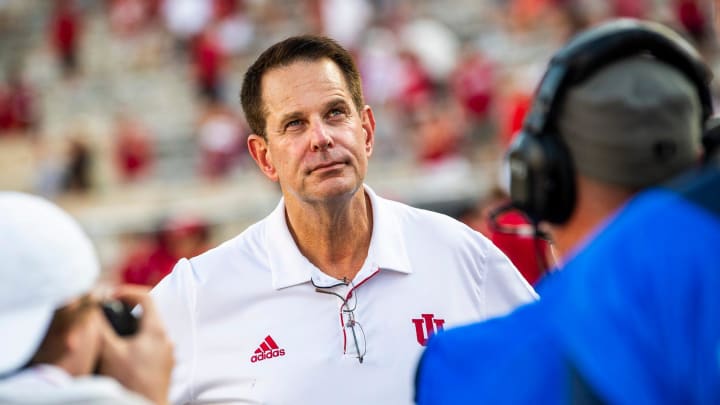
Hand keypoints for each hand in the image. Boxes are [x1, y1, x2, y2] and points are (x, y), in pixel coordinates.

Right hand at [97, 285, 173, 404]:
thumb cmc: (130, 382)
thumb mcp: (110, 352)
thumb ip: (101, 328)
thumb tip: (93, 309)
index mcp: (156, 330)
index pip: (146, 297)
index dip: (126, 292)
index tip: (110, 296)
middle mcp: (166, 339)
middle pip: (146, 314)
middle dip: (125, 312)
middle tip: (107, 315)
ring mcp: (166, 354)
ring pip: (147, 332)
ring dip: (129, 330)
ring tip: (109, 336)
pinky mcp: (163, 367)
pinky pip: (149, 347)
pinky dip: (134, 344)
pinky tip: (118, 355)